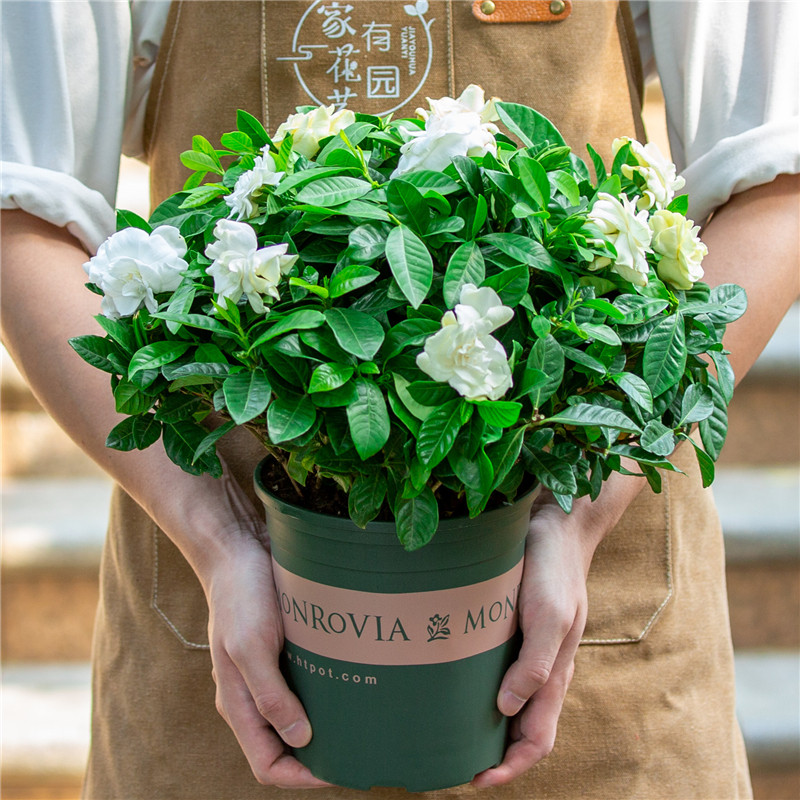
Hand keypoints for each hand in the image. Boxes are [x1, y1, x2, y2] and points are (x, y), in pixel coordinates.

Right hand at [201, 477, 331, 788]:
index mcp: (238, 703)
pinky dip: (327, 693)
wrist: (239, 549)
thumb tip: (300, 740)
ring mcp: (269, 674)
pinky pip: (306, 685)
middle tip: (360, 748)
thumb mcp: (250, 646)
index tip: (338, 770)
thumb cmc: (241, 595)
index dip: (301, 777)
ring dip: (327, 725)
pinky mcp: (284, 652)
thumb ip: (269, 695)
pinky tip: (353, 683)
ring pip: (298, 718)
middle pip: (285, 747)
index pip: (267, 764)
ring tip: (363, 721)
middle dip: (319, 756)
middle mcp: (254, 696)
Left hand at [473, 472, 644, 787]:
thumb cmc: (554, 568)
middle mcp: (539, 667)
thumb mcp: (549, 614)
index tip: (476, 779)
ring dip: (481, 724)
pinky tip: (448, 681)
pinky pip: (495, 669)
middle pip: (518, 727)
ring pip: (505, 702)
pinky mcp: (511, 627)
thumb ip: (536, 664)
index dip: (511, 768)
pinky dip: (476, 687)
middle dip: (491, 753)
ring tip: (444, 731)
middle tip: (449, 761)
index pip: (537, 739)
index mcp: (555, 673)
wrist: (555, 524)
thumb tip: (505, 710)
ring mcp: (526, 648)